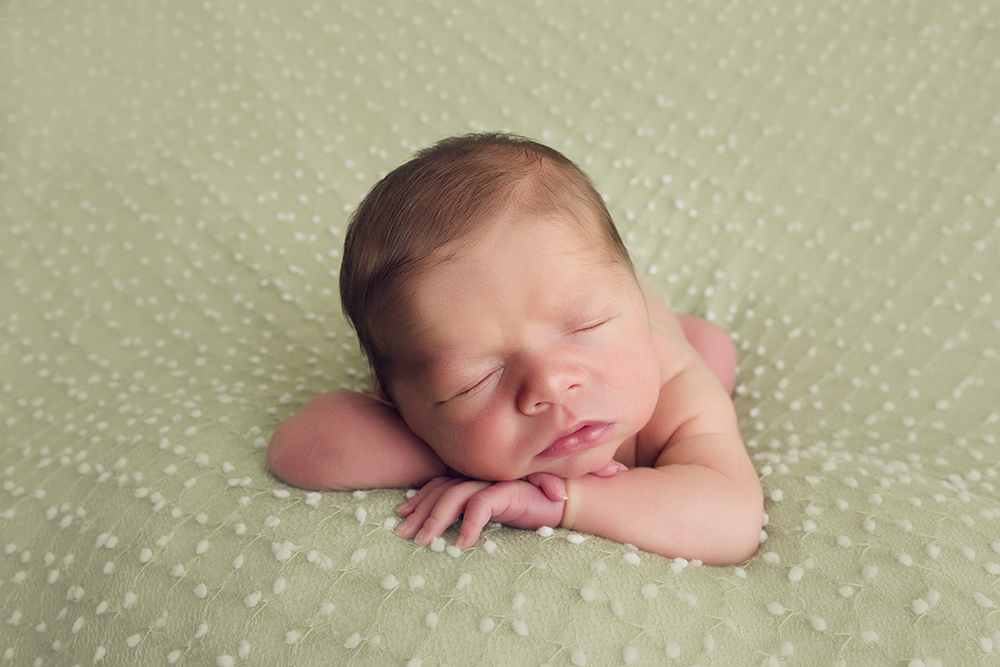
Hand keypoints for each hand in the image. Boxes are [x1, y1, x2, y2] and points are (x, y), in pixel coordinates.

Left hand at [395, 473, 567, 549]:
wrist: (565, 498)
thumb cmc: (531, 504)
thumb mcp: (496, 509)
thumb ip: (474, 509)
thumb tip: (449, 529)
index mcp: (474, 477)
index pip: (440, 485)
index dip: (419, 499)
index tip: (402, 516)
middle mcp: (479, 475)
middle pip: (441, 490)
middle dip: (419, 512)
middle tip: (403, 534)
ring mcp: (492, 481)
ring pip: (455, 496)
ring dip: (436, 519)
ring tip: (424, 542)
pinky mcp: (508, 490)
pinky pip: (481, 505)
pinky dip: (469, 523)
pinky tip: (461, 543)